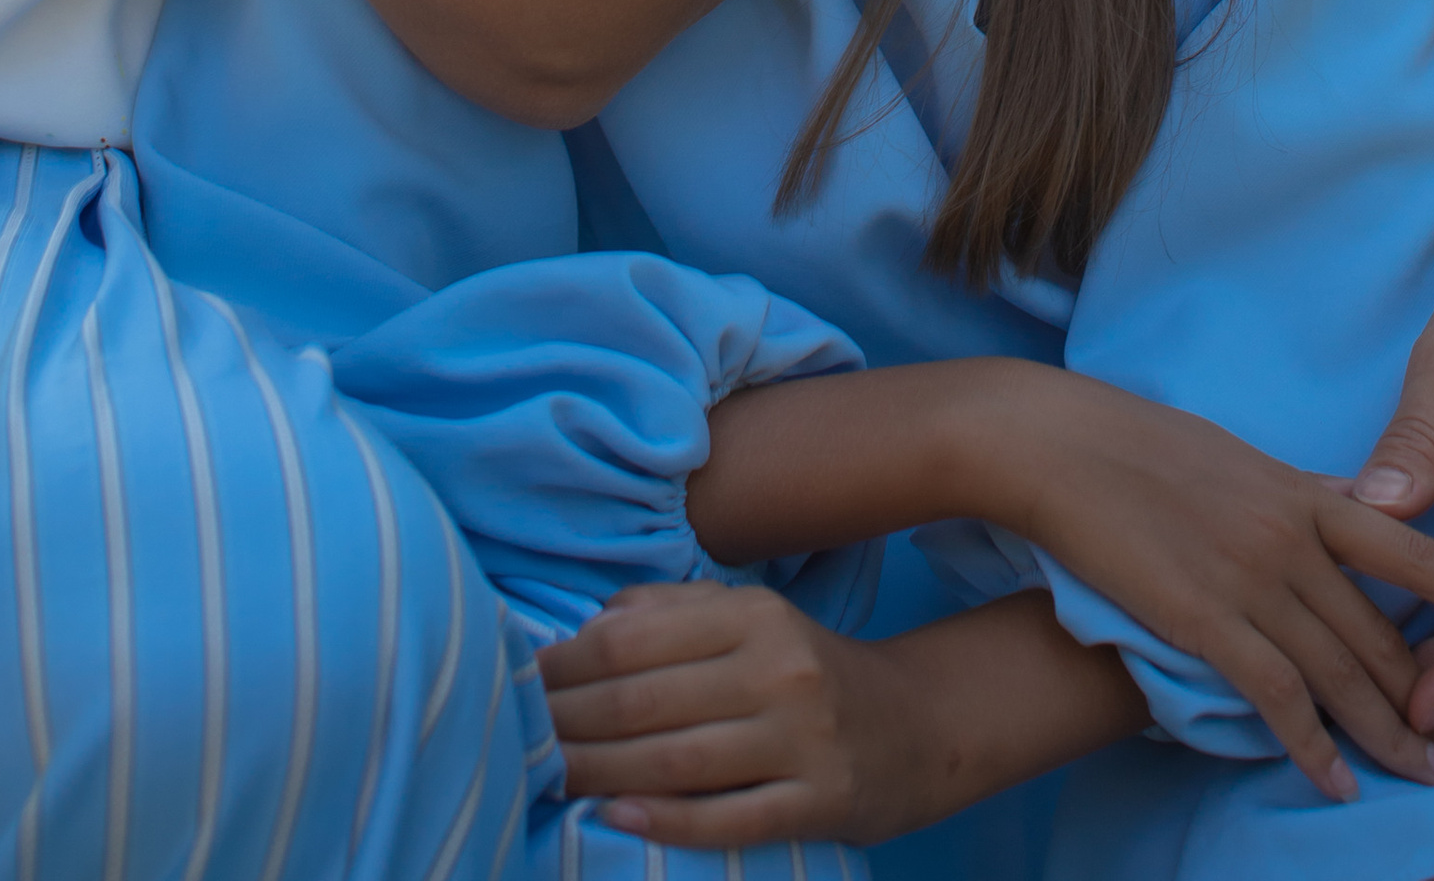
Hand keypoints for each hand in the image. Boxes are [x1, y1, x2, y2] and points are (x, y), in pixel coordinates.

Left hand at [540, 583, 932, 851]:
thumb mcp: (754, 622)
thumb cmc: (808, 673)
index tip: (519, 682)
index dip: (567, 663)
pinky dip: (667, 820)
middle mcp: (779, 670)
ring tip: (547, 779)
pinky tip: (617, 815)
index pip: (634, 638)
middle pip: (646, 700)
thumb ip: (673, 613)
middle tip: (517, 738)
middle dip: (569, 722)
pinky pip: (729, 816)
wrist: (917, 727)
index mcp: (754, 615)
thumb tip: (588, 626)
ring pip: (677, 760)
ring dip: (599, 772)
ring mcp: (802, 740)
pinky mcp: (820, 801)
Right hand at [1004, 369, 1433, 803]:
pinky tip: (1336, 782)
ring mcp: (1251, 578)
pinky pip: (1275, 695)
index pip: (1418, 552)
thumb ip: (1298, 498)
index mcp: (1307, 493)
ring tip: (1432, 781)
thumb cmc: (1141, 446)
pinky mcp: (1205, 617)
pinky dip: (1311, 745)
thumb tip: (1344, 513)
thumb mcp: (1239, 460)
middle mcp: (1293, 537)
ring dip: (1390, 738)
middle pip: (1384, 637)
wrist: (1063, 444)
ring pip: (1341, 674)